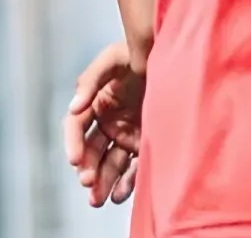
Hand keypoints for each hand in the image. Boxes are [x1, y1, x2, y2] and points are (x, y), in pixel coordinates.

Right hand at [62, 41, 143, 206]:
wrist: (177, 53)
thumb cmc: (140, 52)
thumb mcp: (113, 58)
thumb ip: (90, 80)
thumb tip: (73, 107)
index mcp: (96, 103)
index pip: (76, 128)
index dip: (73, 144)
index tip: (74, 160)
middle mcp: (108, 121)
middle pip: (91, 151)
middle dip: (87, 169)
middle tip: (88, 184)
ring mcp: (126, 134)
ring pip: (109, 163)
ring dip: (102, 181)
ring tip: (99, 199)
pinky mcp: (144, 142)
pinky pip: (133, 165)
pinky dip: (126, 181)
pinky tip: (119, 194)